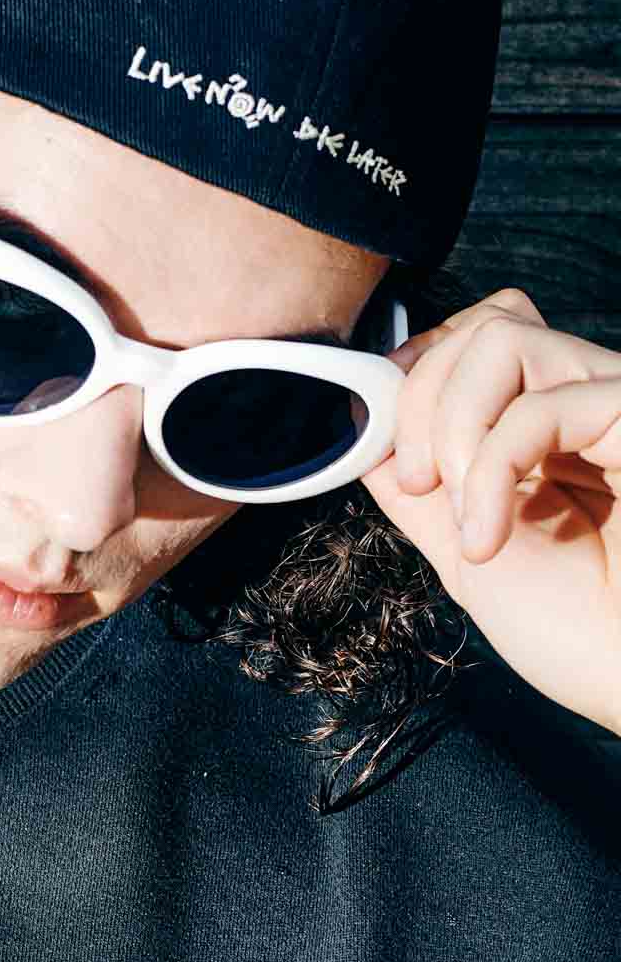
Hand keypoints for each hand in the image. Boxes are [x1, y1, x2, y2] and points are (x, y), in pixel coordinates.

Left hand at [359, 287, 620, 739]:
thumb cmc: (578, 637)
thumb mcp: (465, 553)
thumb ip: (419, 490)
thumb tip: (365, 433)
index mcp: (547, 431)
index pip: (471, 343)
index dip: (413, 385)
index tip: (397, 465)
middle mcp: (585, 404)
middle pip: (480, 324)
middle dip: (419, 401)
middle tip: (423, 489)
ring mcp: (616, 406)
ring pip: (501, 336)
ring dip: (451, 429)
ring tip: (465, 517)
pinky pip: (542, 403)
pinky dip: (490, 468)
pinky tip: (488, 536)